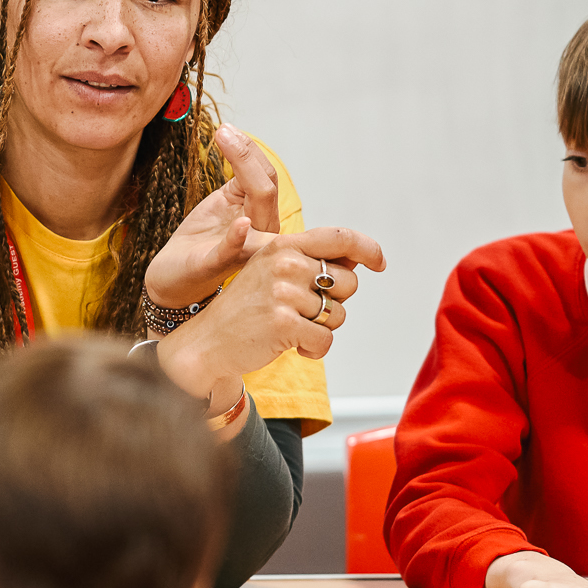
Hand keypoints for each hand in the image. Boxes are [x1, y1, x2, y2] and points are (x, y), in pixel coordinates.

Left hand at [144, 125, 280, 308]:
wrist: (174, 279)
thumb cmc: (201, 241)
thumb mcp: (223, 204)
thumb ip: (241, 181)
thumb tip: (237, 136)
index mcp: (260, 215)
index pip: (267, 177)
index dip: (250, 150)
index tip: (226, 129)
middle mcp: (261, 233)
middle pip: (266, 189)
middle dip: (247, 156)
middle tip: (222, 131)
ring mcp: (243, 252)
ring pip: (259, 212)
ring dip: (249, 178)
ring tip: (227, 144)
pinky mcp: (218, 266)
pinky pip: (234, 250)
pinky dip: (239, 236)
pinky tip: (242, 222)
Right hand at [154, 225, 386, 415]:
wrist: (208, 342)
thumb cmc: (245, 310)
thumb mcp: (272, 274)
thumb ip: (311, 264)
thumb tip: (356, 263)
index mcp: (282, 245)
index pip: (338, 237)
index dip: (367, 248)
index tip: (379, 262)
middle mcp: (283, 263)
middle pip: (348, 283)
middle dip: (335, 303)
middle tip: (305, 312)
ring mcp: (282, 293)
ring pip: (339, 314)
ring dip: (322, 329)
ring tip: (293, 329)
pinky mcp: (283, 323)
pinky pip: (326, 340)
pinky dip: (314, 350)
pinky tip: (293, 346)